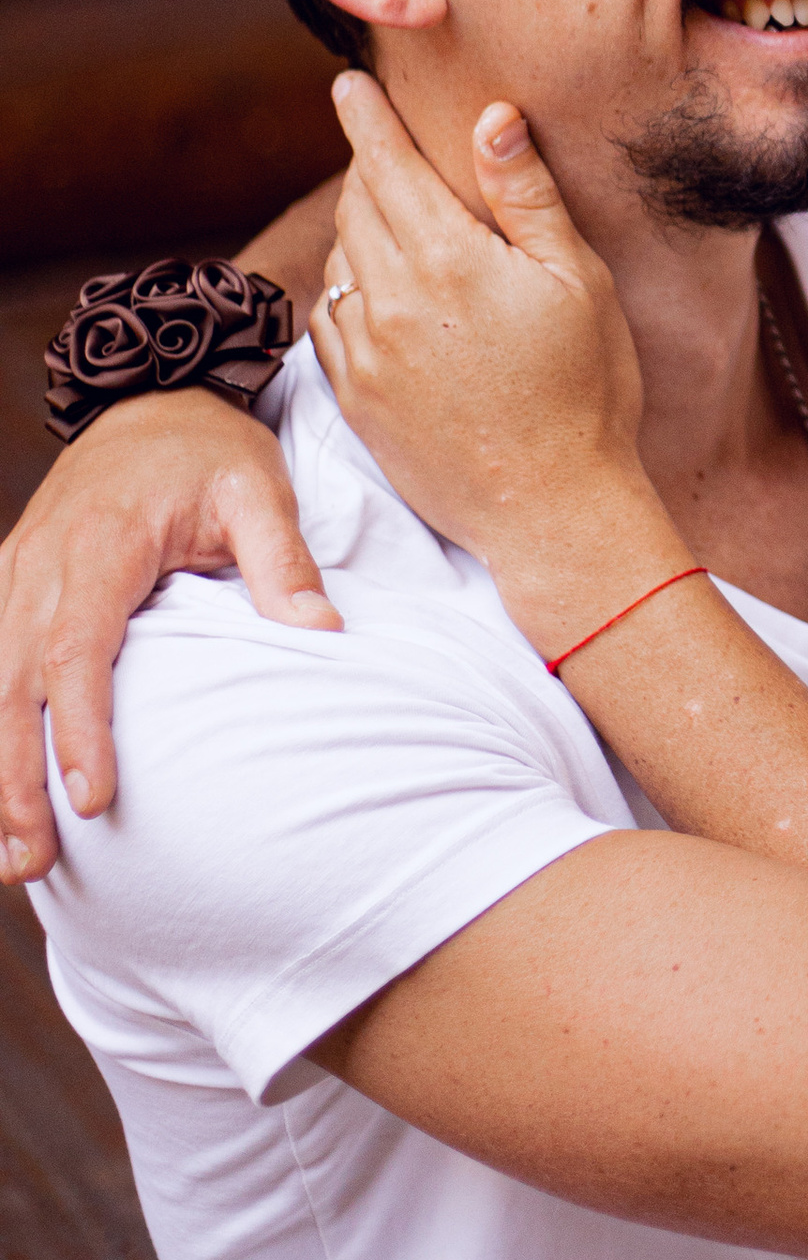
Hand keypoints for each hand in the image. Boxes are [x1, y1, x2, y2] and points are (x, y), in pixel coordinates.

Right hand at [0, 391, 336, 880]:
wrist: (149, 397)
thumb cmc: (210, 452)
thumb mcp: (260, 491)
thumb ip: (285, 563)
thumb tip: (324, 632)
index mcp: (102, 546)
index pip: (77, 651)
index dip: (78, 730)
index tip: (91, 799)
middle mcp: (41, 565)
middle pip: (11, 685)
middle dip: (11, 779)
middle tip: (30, 862)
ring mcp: (14, 576)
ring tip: (10, 859)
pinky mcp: (8, 588)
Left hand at [311, 76, 657, 635]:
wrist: (552, 509)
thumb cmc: (587, 390)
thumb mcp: (578, 280)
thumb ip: (526, 196)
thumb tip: (491, 117)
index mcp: (447, 262)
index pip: (387, 166)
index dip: (366, 118)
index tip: (348, 83)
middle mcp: (390, 302)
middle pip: (357, 206)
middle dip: (367, 167)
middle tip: (383, 146)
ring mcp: (365, 354)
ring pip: (340, 260)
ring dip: (358, 227)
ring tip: (391, 217)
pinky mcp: (355, 400)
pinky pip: (330, 320)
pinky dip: (346, 288)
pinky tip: (377, 290)